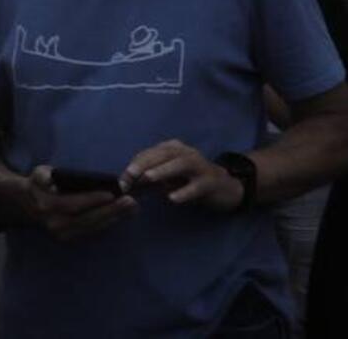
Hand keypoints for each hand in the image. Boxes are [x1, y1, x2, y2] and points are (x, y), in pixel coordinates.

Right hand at [26, 166, 135, 240]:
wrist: (28, 205)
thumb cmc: (39, 185)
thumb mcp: (38, 174)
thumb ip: (44, 175)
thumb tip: (50, 180)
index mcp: (46, 206)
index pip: (73, 204)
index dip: (93, 200)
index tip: (112, 193)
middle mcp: (55, 224)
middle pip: (87, 218)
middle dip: (111, 210)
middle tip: (131, 201)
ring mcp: (62, 234)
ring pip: (92, 227)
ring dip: (114, 218)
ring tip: (132, 207)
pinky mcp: (69, 239)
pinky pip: (92, 231)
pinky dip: (107, 223)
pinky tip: (121, 215)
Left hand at [123, 140, 242, 211]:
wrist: (226, 189)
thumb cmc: (191, 181)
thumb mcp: (169, 177)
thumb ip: (149, 178)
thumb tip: (125, 183)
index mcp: (174, 149)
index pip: (150, 153)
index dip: (134, 165)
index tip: (122, 181)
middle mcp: (187, 153)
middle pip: (164, 154)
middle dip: (144, 164)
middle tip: (129, 176)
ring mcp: (201, 166)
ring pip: (181, 164)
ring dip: (163, 170)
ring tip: (148, 178)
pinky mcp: (211, 182)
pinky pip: (197, 186)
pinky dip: (184, 191)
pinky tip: (172, 198)